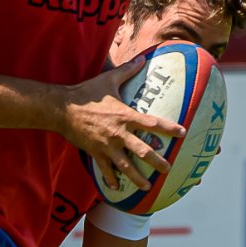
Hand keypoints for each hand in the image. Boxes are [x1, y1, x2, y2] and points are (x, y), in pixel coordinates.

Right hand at [61, 59, 185, 190]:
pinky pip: (105, 170)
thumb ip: (127, 71)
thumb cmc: (87, 92)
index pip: (152, 123)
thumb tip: (142, 59)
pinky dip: (111, 179)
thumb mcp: (108, 80)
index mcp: (125, 116)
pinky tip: (117, 188)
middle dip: (157, 162)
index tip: (182, 132)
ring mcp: (107, 145)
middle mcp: (119, 133)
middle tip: (168, 169)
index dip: (169, 128)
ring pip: (126, 166)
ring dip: (137, 178)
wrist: (63, 108)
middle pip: (143, 151)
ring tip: (147, 187)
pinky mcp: (95, 153)